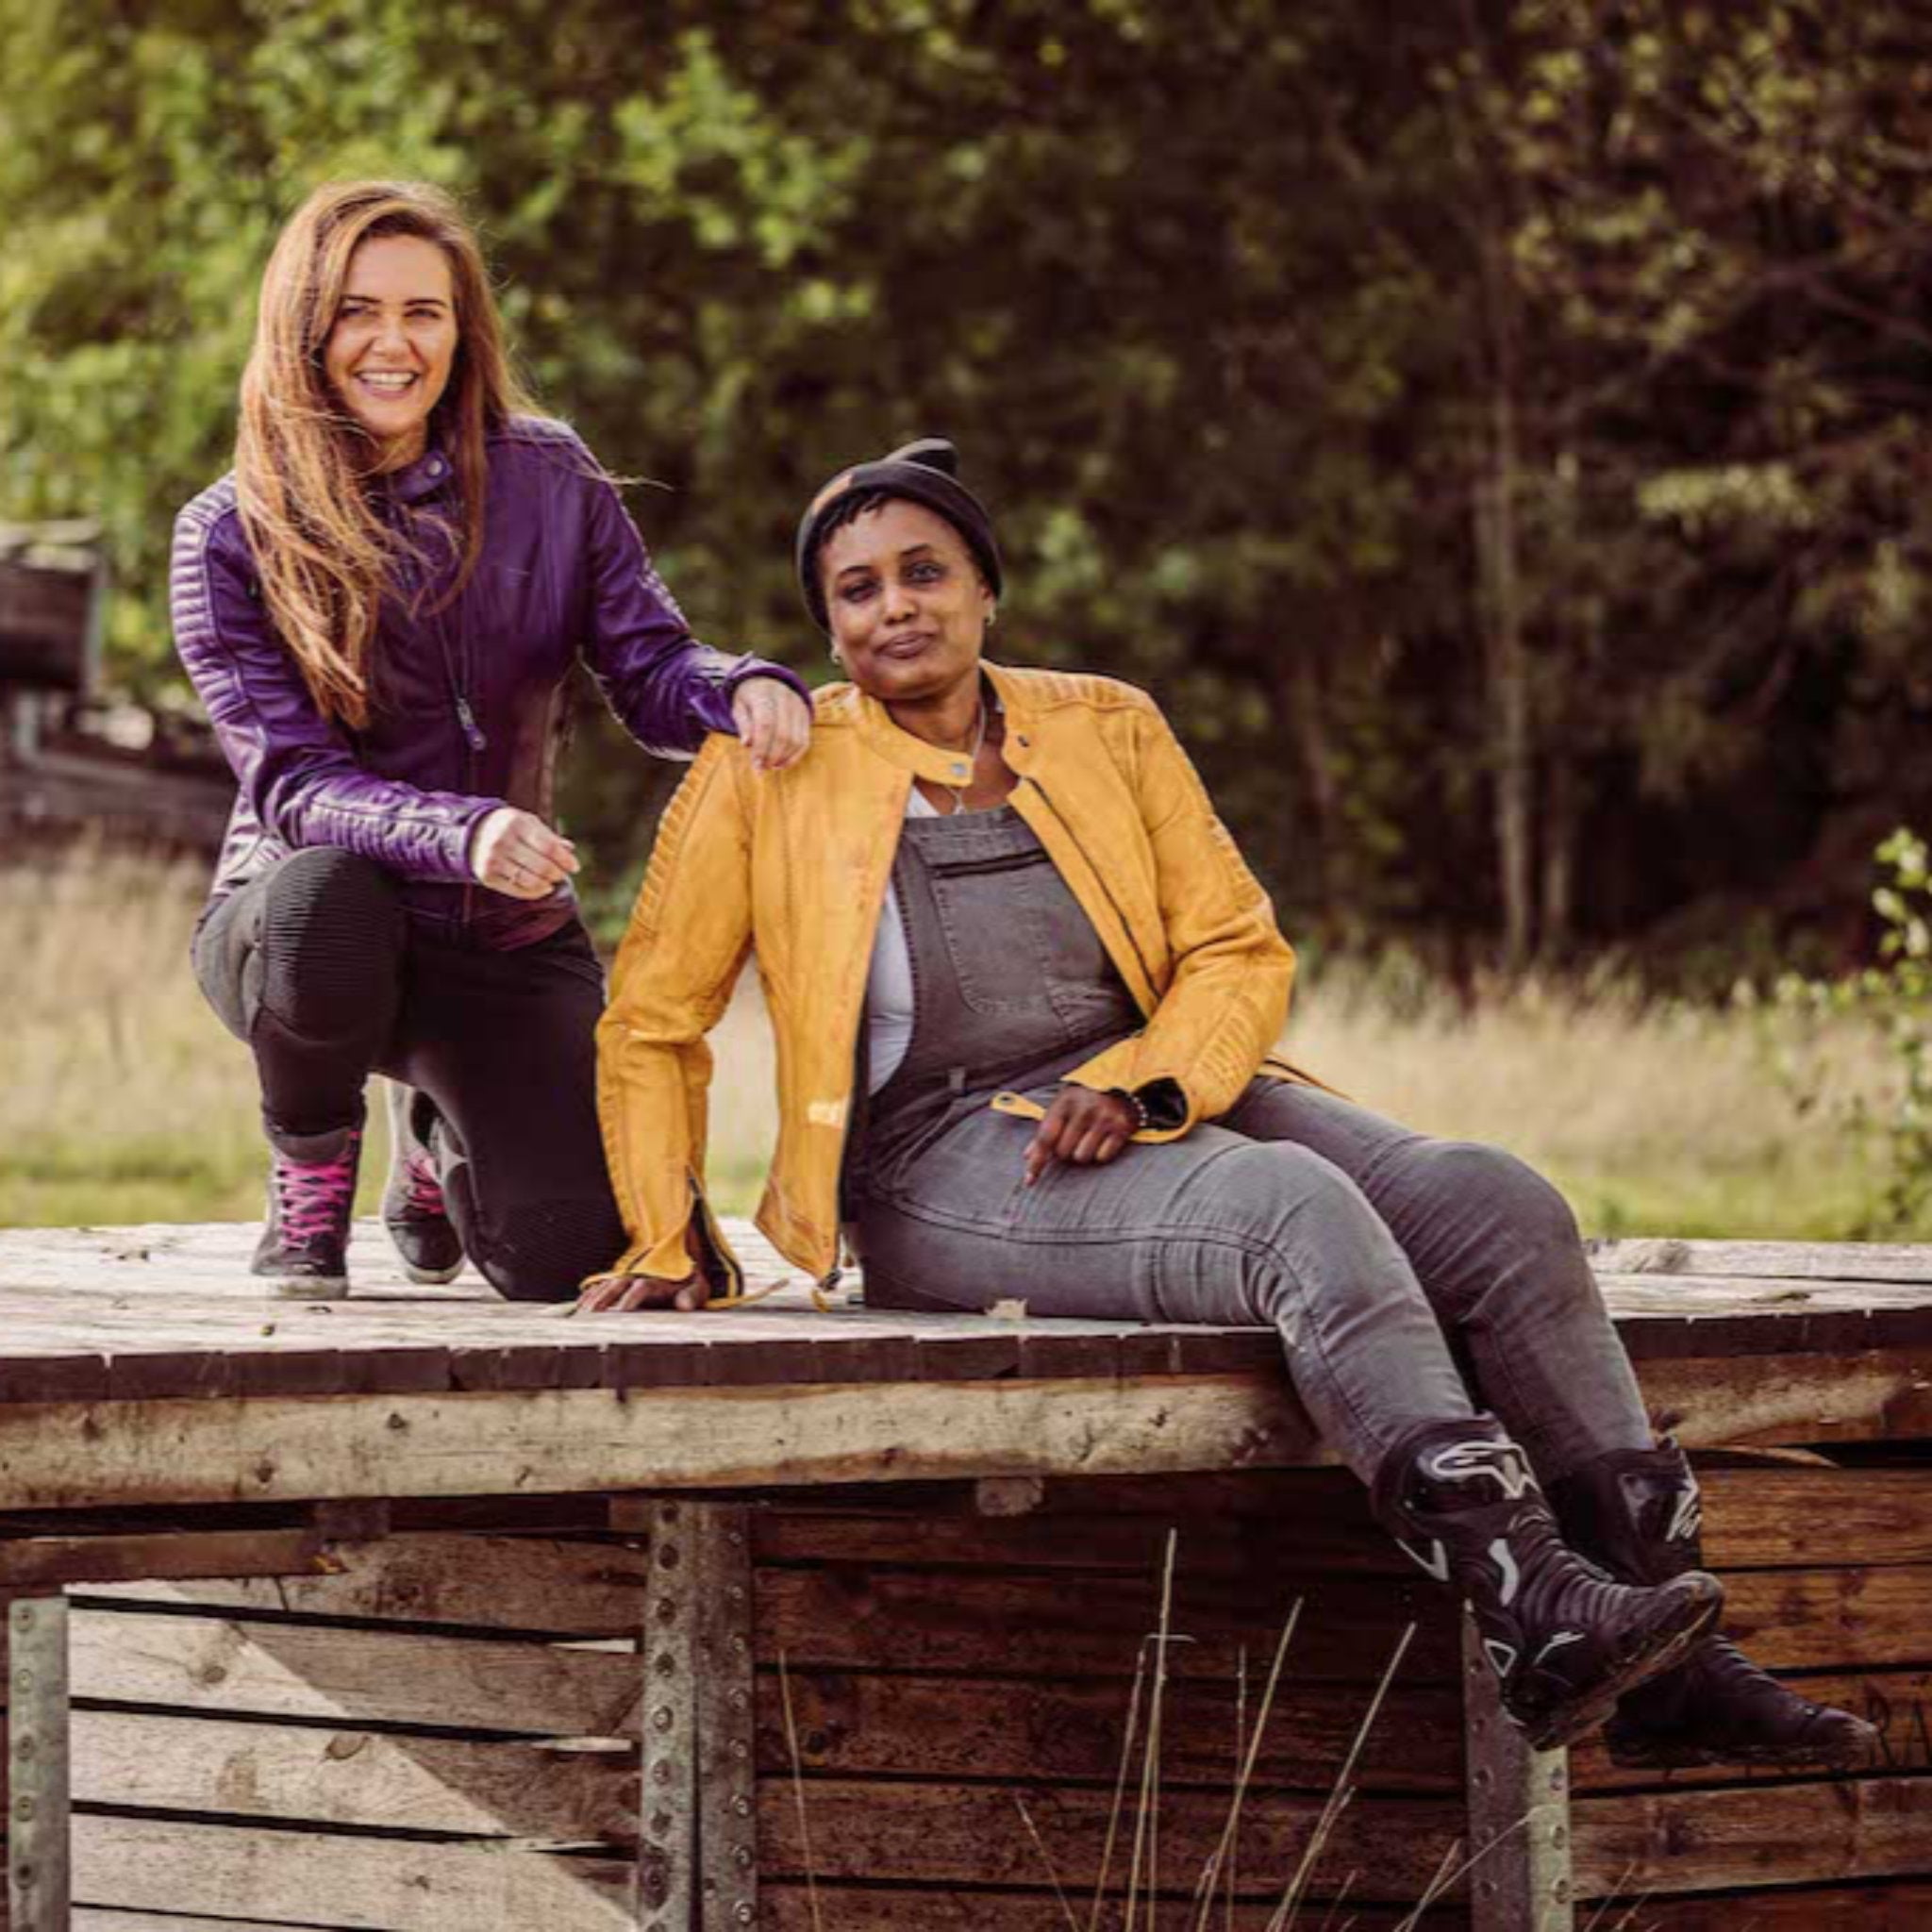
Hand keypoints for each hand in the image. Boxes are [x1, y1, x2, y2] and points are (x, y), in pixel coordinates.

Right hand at [472, 807, 579, 898]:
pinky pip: (517, 890)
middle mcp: (503, 841)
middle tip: (562, 875)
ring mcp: (493, 859)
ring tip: (552, 882)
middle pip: (542, 866)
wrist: (474, 833)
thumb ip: (549, 836)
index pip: (549, 847)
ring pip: (530, 880)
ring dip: (547, 884)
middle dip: (557, 873)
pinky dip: (534, 892)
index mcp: (517, 823)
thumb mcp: (529, 823)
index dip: (565, 860)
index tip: (575, 867)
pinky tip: (542, 888)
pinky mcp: (487, 875)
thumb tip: (570, 850)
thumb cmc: (511, 828)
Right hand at [576, 1271, 706, 1313]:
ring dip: (594, 1298)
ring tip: (582, 1313)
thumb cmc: (689, 1281)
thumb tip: (684, 1306)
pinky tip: (580, 1305)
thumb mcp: (698, 1287)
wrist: (681, 1261)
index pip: (640, 1288)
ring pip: (606, 1285)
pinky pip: (602, 1284)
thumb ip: (692, 1295)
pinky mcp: (621, 1280)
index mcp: (657, 1278)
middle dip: (604, 1299)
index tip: (620, 1312)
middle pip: (617, 1286)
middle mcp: (638, 1275)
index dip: (630, 1299)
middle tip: (591, 1314)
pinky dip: (591, 1293)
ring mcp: (627, 1276)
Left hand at [731, 677, 811, 772]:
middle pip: (783, 734)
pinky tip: (783, 763)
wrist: (768, 680)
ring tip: (771, 766)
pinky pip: (805, 740)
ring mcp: (798, 706)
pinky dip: (795, 756)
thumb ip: (743, 724)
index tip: (755, 765)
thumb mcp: (738, 706)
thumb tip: (747, 744)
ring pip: (796, 739)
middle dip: (772, 756)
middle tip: (762, 768)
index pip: (765, 725)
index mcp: (764, 694)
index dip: (761, 748)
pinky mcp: (806, 715)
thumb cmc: (749, 699)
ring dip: (784, 758)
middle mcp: (784, 698)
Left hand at [1023, 1087, 1137, 1185]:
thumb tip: (1028, 1155)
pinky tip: (1105, 1139)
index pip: (1046, 1138)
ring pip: (1082, 1157)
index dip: (1037, 1162)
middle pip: (1063, 1152)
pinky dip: (1102, 1153)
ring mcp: (1104, 1117)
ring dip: (1084, 1153)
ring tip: (1090, 1137)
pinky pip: (1103, 1157)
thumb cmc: (1085, 1098)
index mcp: (1064, 1101)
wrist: (1122, 1081)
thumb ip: (1046, 1129)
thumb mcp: (1063, 1105)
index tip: (1030, 1181)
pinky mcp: (1122, 1127)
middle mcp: (1084, 1108)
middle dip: (1066, 1151)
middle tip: (1075, 1138)